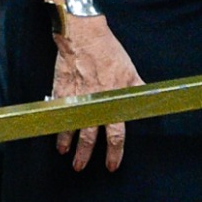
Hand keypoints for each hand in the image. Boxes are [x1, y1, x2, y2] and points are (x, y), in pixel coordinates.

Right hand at [50, 15, 141, 171]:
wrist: (84, 35)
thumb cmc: (108, 51)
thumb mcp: (130, 69)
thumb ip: (137, 88)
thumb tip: (147, 99)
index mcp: (112, 101)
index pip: (116, 134)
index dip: (114, 152)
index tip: (111, 165)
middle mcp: (93, 103)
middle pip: (89, 137)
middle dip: (85, 155)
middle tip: (81, 167)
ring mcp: (75, 98)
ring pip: (70, 127)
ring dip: (67, 142)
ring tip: (65, 153)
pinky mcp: (61, 91)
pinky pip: (58, 113)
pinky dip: (56, 124)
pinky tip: (55, 130)